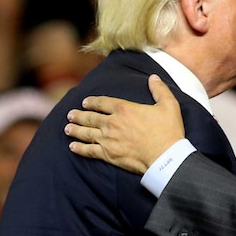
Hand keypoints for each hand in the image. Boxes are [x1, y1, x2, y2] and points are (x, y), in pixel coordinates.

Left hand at [65, 75, 184, 174]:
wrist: (165, 157)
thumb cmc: (168, 131)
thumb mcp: (169, 105)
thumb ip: (159, 89)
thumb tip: (153, 77)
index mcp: (124, 109)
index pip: (103, 102)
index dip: (92, 102)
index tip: (85, 102)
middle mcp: (112, 123)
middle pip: (90, 117)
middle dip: (79, 115)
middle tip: (70, 115)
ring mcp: (108, 140)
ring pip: (86, 133)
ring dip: (75, 130)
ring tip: (67, 128)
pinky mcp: (108, 155)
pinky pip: (89, 150)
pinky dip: (79, 148)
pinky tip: (72, 146)